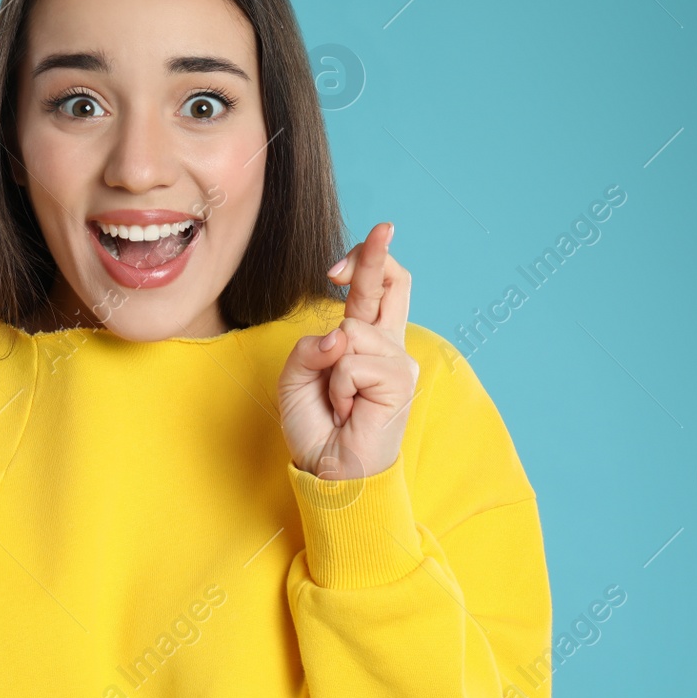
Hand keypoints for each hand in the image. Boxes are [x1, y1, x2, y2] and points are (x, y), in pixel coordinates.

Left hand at [277, 221, 419, 480]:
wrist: (330, 470)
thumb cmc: (316, 426)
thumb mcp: (297, 378)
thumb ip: (310, 348)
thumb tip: (340, 334)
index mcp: (362, 340)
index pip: (372, 290)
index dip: (363, 264)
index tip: (339, 264)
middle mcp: (385, 344)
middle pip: (392, 284)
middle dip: (379, 254)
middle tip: (384, 227)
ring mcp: (396, 360)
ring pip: (351, 332)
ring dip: (330, 370)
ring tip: (339, 402)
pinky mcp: (400, 379)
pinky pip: (351, 362)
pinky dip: (338, 387)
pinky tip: (348, 410)